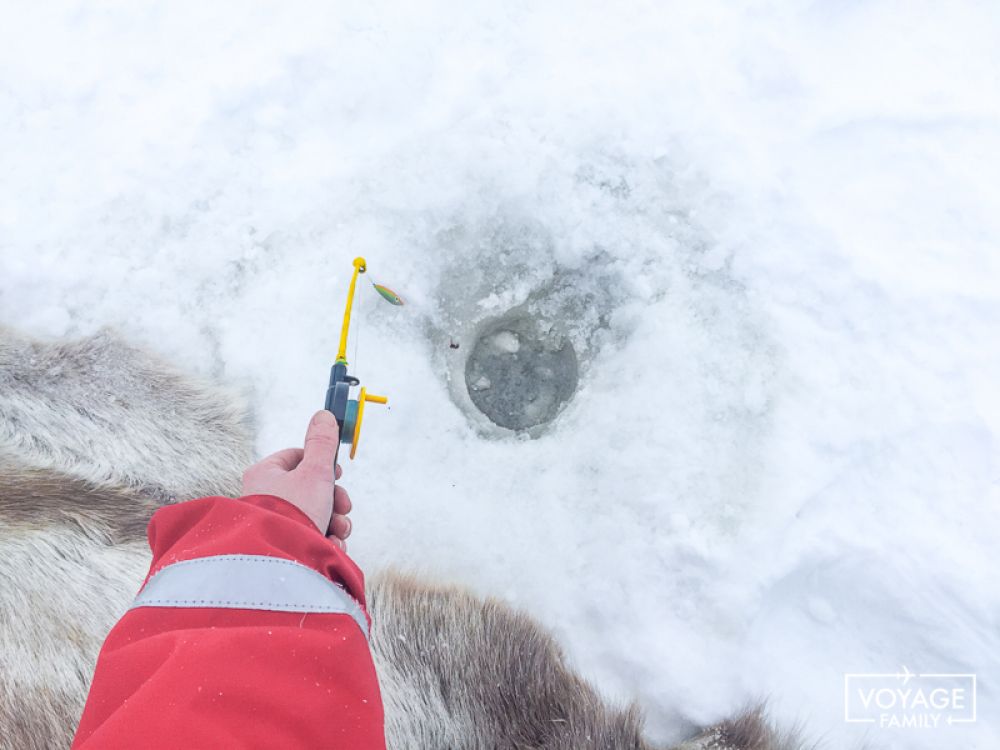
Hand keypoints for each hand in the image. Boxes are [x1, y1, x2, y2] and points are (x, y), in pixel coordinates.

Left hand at [241, 410, 352, 547]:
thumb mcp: (315, 471)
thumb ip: (322, 443)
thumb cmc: (293, 511)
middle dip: (334, 500)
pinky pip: (309, 536)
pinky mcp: (281, 545)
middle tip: (344, 507)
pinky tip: (330, 546)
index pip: (296, 457)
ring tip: (340, 532)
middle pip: (309, 489)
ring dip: (334, 521)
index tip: (337, 472)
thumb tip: (324, 415)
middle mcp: (264, 498)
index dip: (322, 463)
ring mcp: (272, 523)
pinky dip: (325, 540)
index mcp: (265, 474)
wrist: (278, 561)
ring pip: (313, 514)